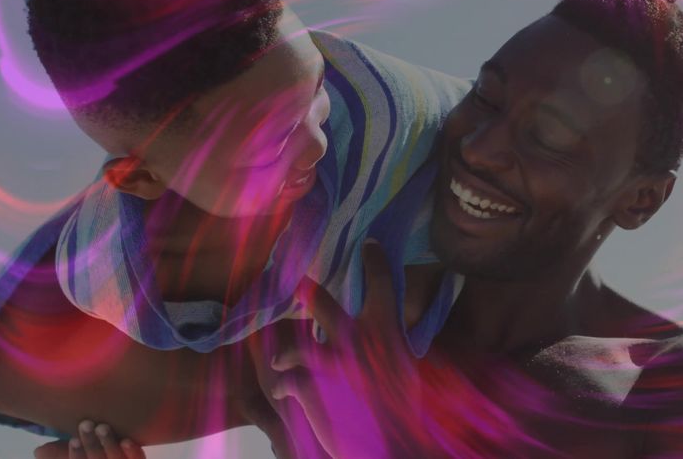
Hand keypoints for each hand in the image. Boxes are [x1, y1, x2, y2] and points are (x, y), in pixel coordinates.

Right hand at [33, 420, 143, 458]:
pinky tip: (127, 440)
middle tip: (86, 424)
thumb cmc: (97, 454)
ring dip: (109, 443)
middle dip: (91, 445)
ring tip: (102, 426)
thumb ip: (61, 454)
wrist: (122, 454)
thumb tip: (38, 452)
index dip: (76, 455)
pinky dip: (133, 451)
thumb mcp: (80, 454)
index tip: (73, 440)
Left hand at [270, 239, 422, 456]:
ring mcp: (330, 361)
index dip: (375, 259)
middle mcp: (355, 338)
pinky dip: (283, 387)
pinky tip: (281, 393)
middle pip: (323, 303)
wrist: (392, 445)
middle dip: (306, 292)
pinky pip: (287, 380)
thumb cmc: (405, 410)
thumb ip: (389, 346)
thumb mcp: (405, 368)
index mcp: (385, 330)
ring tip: (277, 358)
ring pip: (296, 346)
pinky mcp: (309, 386)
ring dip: (286, 354)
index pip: (382, 282)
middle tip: (297, 284)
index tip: (368, 244)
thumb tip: (385, 337)